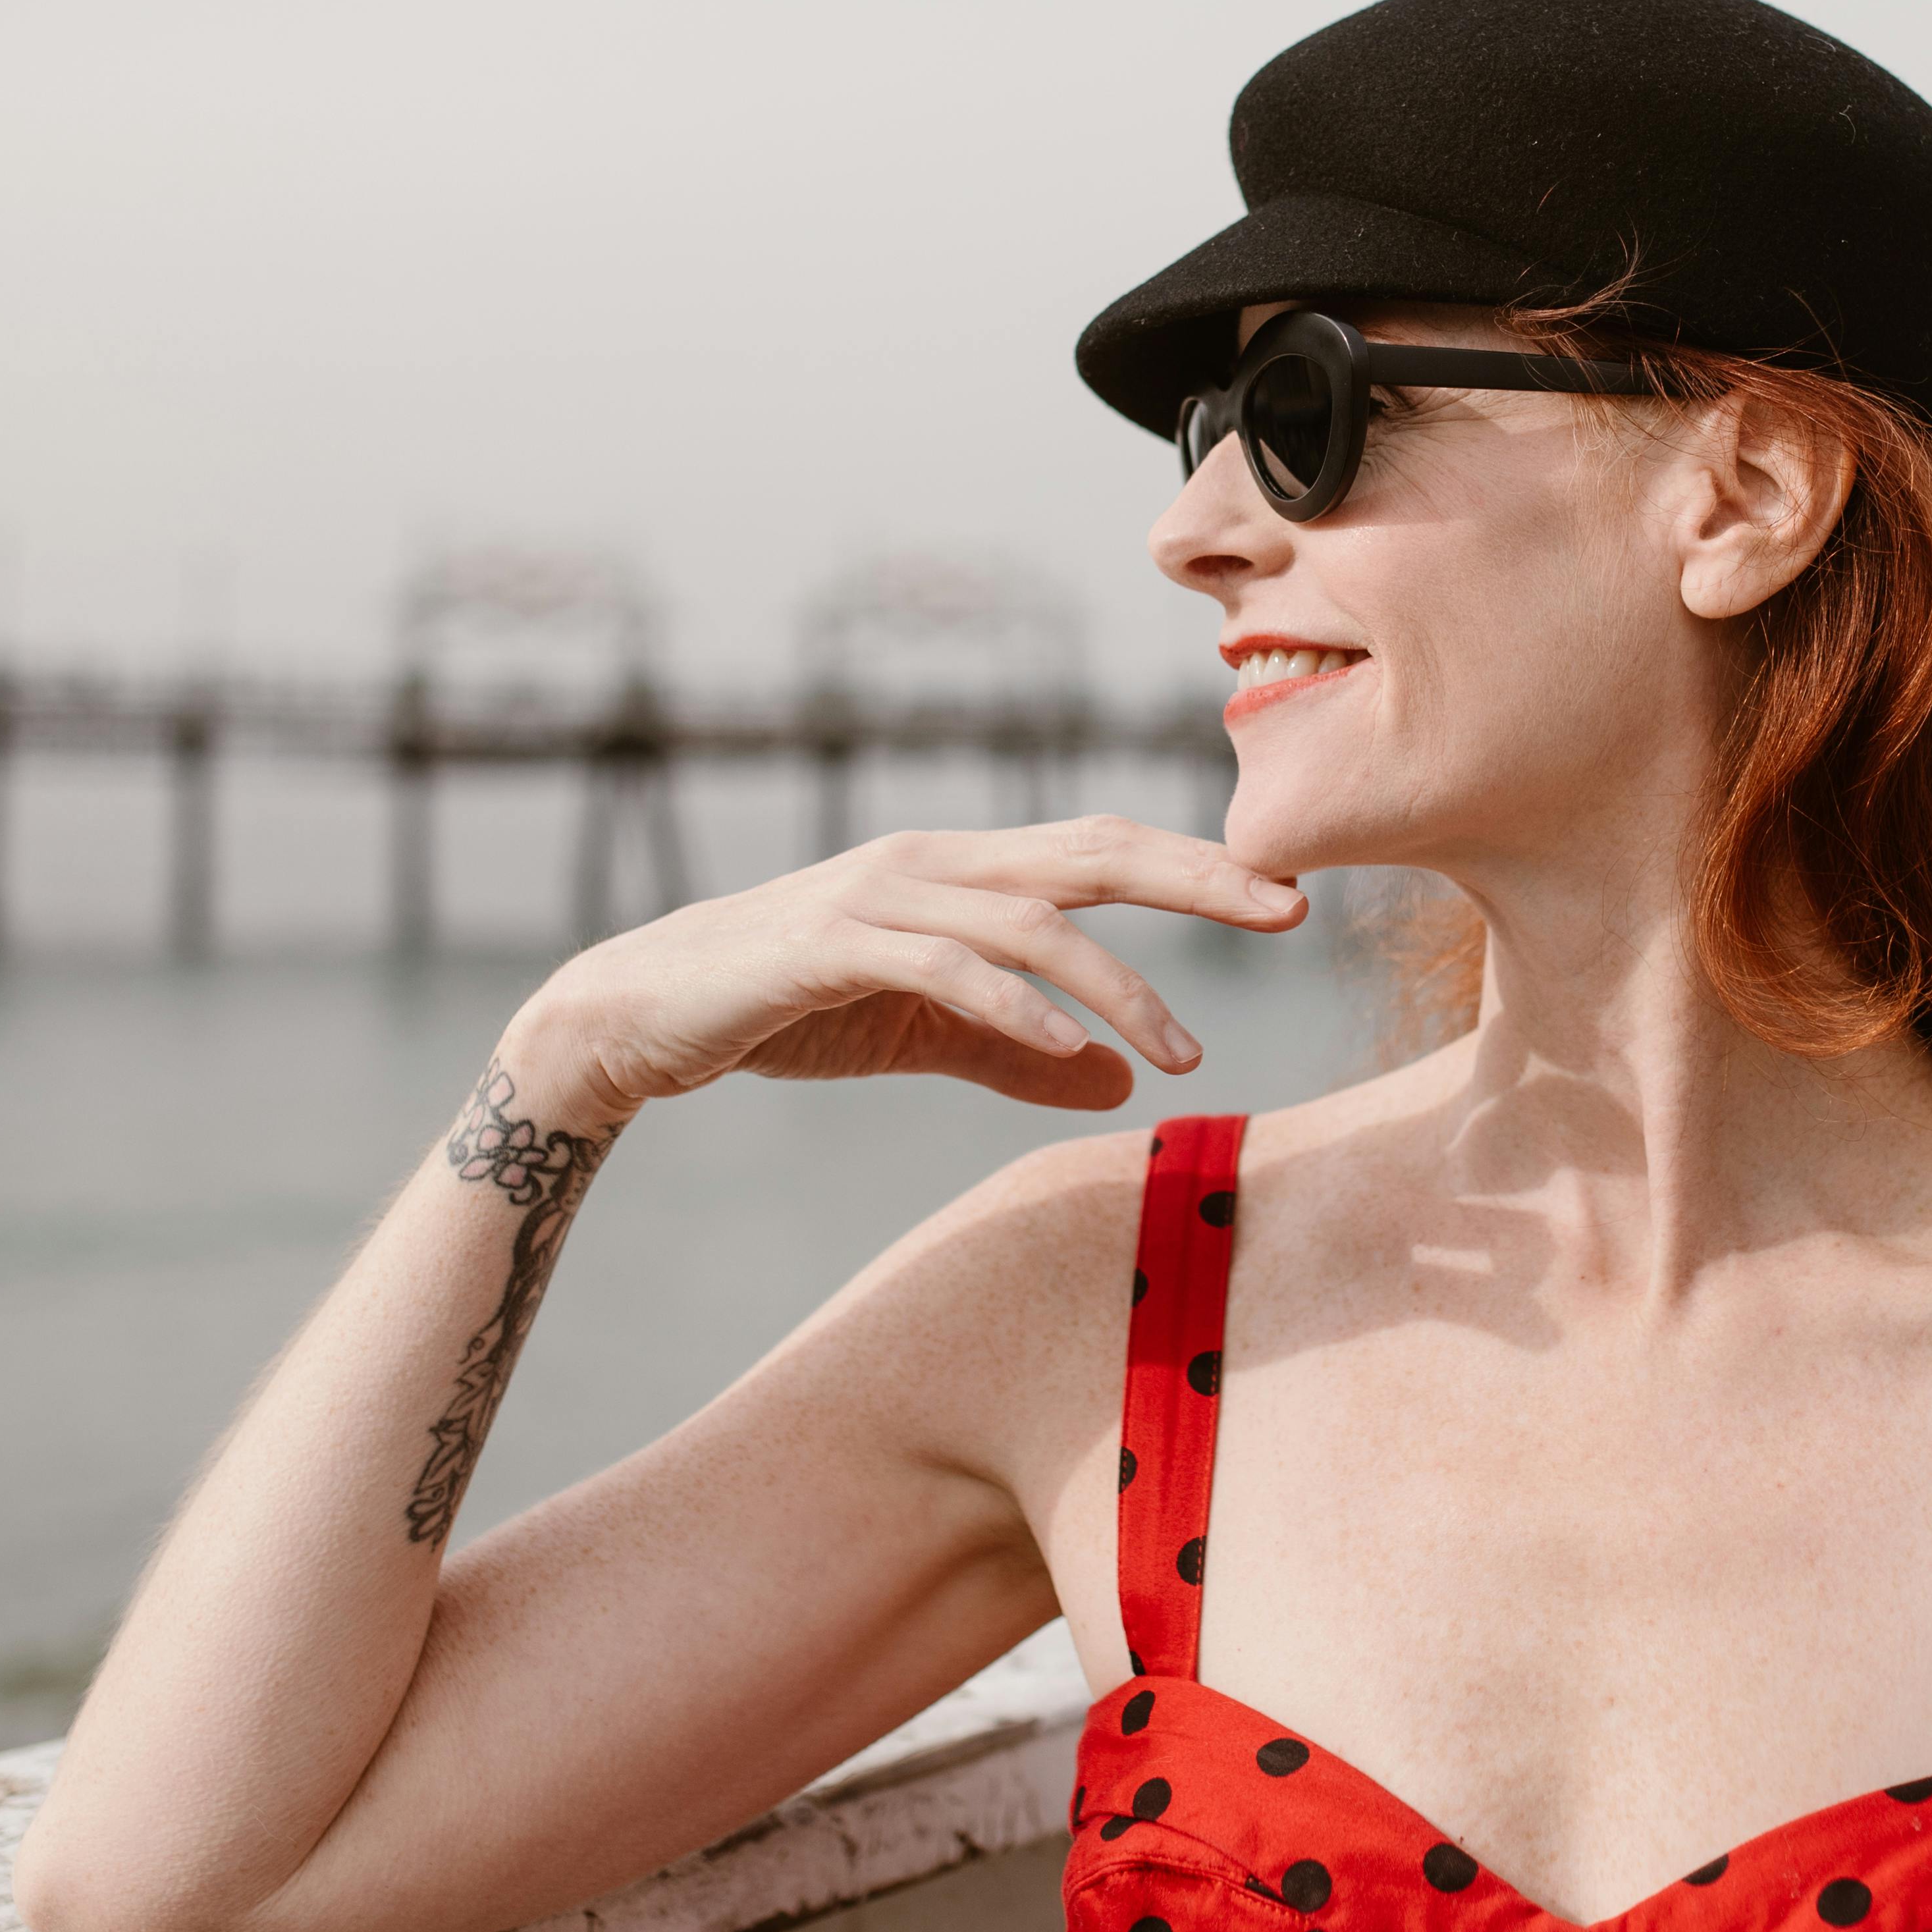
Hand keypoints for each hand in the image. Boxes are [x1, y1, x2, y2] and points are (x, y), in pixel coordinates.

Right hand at [493, 817, 1308, 1125]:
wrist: (643, 1013)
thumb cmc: (790, 1011)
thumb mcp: (926, 1034)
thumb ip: (1022, 1055)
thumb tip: (1121, 1080)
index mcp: (962, 871)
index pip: (1102, 851)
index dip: (1195, 870)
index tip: (1285, 899)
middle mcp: (931, 862)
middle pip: (1090, 852)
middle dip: (1197, 881)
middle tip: (1288, 912)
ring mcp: (877, 895)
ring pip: (1028, 922)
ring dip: (1117, 985)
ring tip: (1185, 1051)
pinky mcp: (827, 946)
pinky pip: (943, 970)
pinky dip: (1013, 1008)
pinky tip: (1069, 1050)